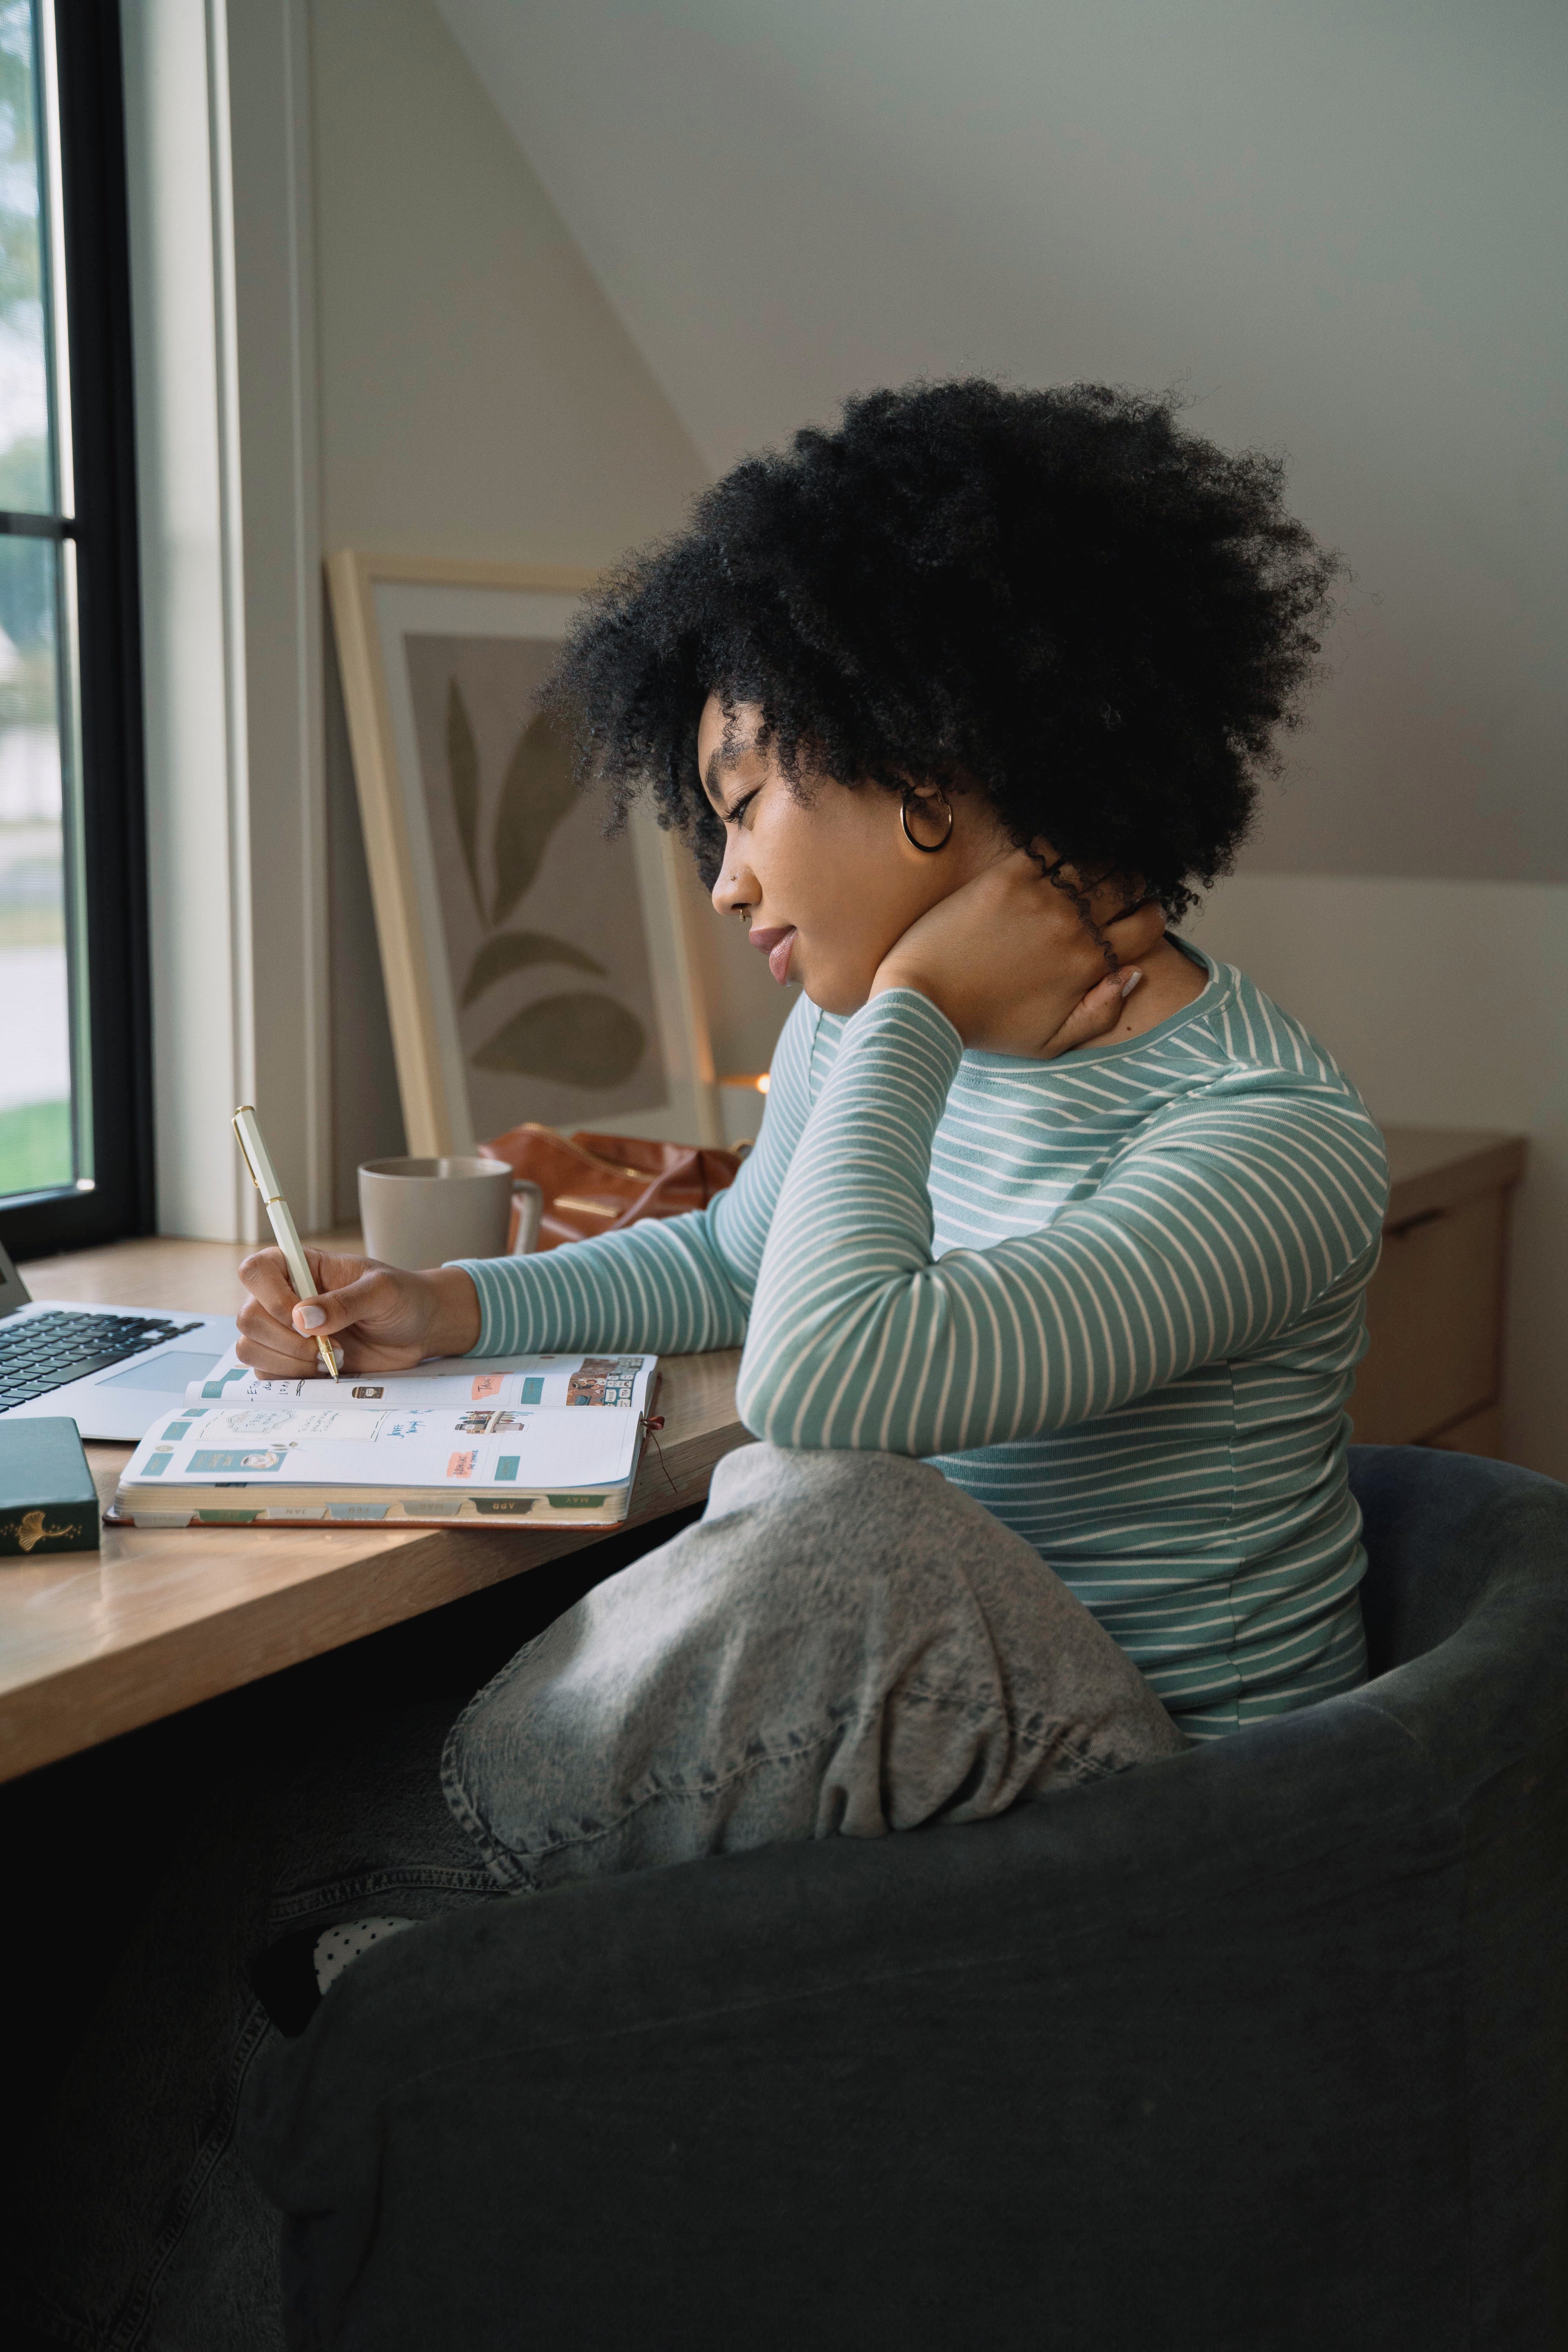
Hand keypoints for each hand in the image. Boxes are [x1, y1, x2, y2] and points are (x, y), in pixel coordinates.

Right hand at [235, 1248, 480, 1376]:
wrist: (417, 1330)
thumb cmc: (401, 1298)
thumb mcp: (383, 1291)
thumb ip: (346, 1302)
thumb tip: (303, 1317)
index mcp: (299, 1266)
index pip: (254, 1271)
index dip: (270, 1297)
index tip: (304, 1317)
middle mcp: (283, 1296)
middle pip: (248, 1318)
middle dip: (286, 1340)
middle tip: (327, 1345)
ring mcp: (283, 1331)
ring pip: (250, 1349)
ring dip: (290, 1362)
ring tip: (332, 1358)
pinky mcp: (290, 1360)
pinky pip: (266, 1375)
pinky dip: (293, 1378)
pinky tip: (327, 1370)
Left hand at [870, 849, 1166, 1055]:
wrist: (922, 1003)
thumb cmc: (985, 1026)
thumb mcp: (1050, 1043)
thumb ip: (1101, 1013)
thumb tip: (1134, 973)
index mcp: (1087, 965)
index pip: (1146, 927)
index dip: (1148, 918)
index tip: (1136, 916)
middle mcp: (1071, 926)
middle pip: (1128, 886)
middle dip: (1131, 886)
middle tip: (1115, 890)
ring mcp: (1039, 898)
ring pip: (1095, 861)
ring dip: (1099, 862)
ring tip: (1087, 870)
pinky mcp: (1005, 877)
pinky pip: (1051, 847)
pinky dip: (1062, 847)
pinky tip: (1056, 856)